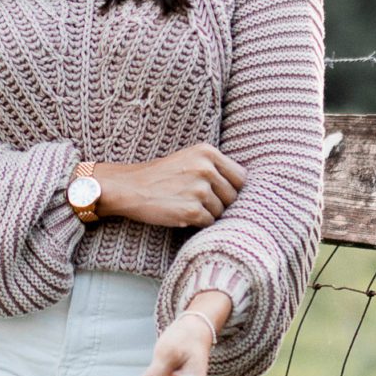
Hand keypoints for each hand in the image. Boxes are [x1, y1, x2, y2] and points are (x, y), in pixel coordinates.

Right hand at [97, 144, 246, 229]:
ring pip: (221, 211)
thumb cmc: (161, 176)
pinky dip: (197, 223)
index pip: (241, 177)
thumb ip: (215, 167)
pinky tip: (181, 214)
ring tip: (185, 204)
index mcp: (208, 152)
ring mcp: (200, 190)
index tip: (219, 193)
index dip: (232, 188)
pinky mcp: (191, 211)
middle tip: (197, 201)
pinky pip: (208, 223)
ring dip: (207, 213)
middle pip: (233, 196)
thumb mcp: (190, 159)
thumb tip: (246, 187)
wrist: (129, 188)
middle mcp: (206, 169)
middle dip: (220, 202)